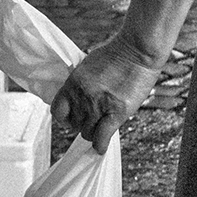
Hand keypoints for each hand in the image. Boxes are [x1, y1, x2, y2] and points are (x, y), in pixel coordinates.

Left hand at [51, 35, 165, 152]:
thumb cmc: (117, 54)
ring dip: (94, 132)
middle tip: (94, 119)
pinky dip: (100, 145)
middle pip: (74, 125)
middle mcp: (82, 97)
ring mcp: (98, 106)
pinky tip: (101, 147)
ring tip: (103, 126)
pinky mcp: (116, 113)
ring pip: (88, 134)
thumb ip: (81, 84)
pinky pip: (102, 138)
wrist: (138, 50)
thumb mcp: (89, 66)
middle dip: (83, 124)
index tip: (72, 118)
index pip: (57, 111)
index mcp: (73, 83)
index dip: (65, 118)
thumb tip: (77, 99)